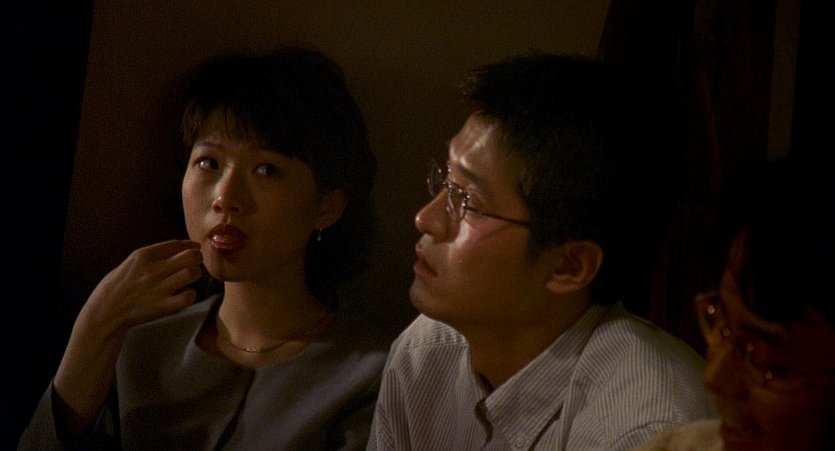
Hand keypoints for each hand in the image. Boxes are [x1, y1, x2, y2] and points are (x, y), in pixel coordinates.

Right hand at [79, 239, 203, 337]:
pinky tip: (183, 295)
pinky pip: (188, 297)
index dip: (190, 245)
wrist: (105, 312)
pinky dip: (190, 295)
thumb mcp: (130, 263)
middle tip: (194, 264)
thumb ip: (153, 255)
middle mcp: (152, 269)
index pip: (176, 244)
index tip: (194, 248)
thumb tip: (180, 247)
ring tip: (188, 279)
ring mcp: (158, 288)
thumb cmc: (117, 286)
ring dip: (195, 275)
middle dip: (197, 258)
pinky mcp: (162, 306)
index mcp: (143, 256)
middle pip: (190, 256)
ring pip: (192, 273)